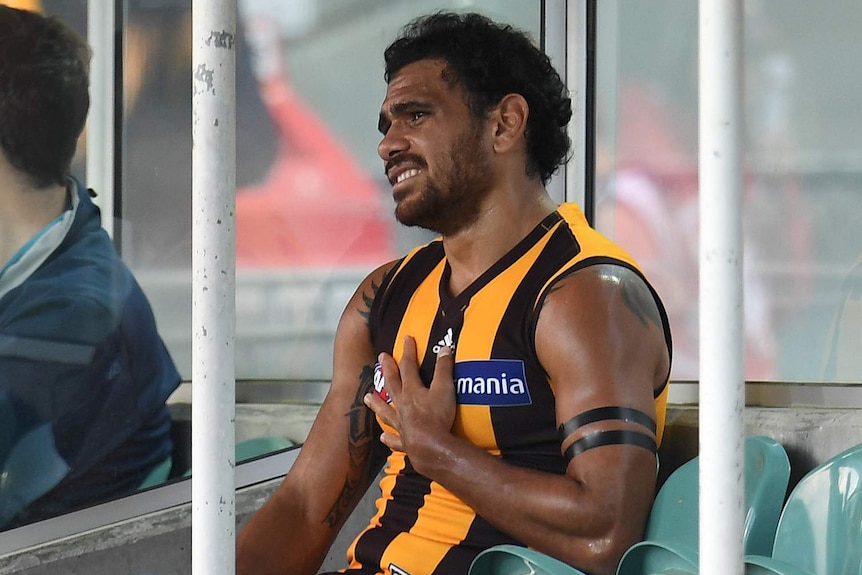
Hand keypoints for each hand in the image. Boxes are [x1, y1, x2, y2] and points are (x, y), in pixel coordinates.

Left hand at [364, 336, 455, 469]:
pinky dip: (389, 437)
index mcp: (412, 391)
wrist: (430, 447)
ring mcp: (401, 424)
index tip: (406, 338)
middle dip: (388, 369)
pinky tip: (383, 436)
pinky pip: (394, 438)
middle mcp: (402, 405)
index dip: (408, 351)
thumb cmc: (437, 417)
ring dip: (377, 403)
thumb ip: (444, 368)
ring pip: (386, 411)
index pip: (408, 366)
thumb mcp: (444, 388)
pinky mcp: (404, 441)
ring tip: (367, 397)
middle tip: (381, 358)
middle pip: (392, 384)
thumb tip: (444, 348)